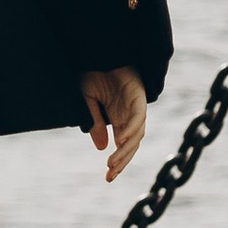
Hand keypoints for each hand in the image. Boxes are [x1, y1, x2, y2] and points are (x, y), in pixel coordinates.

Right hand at [81, 64, 146, 182]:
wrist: (102, 49)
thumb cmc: (94, 72)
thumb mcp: (87, 101)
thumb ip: (94, 122)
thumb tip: (101, 147)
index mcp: (118, 118)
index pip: (122, 146)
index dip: (117, 162)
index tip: (107, 177)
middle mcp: (129, 116)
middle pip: (131, 145)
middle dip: (122, 161)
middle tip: (110, 174)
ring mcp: (136, 107)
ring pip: (136, 135)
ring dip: (125, 150)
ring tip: (113, 162)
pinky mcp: (139, 97)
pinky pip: (138, 117)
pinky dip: (131, 129)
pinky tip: (121, 140)